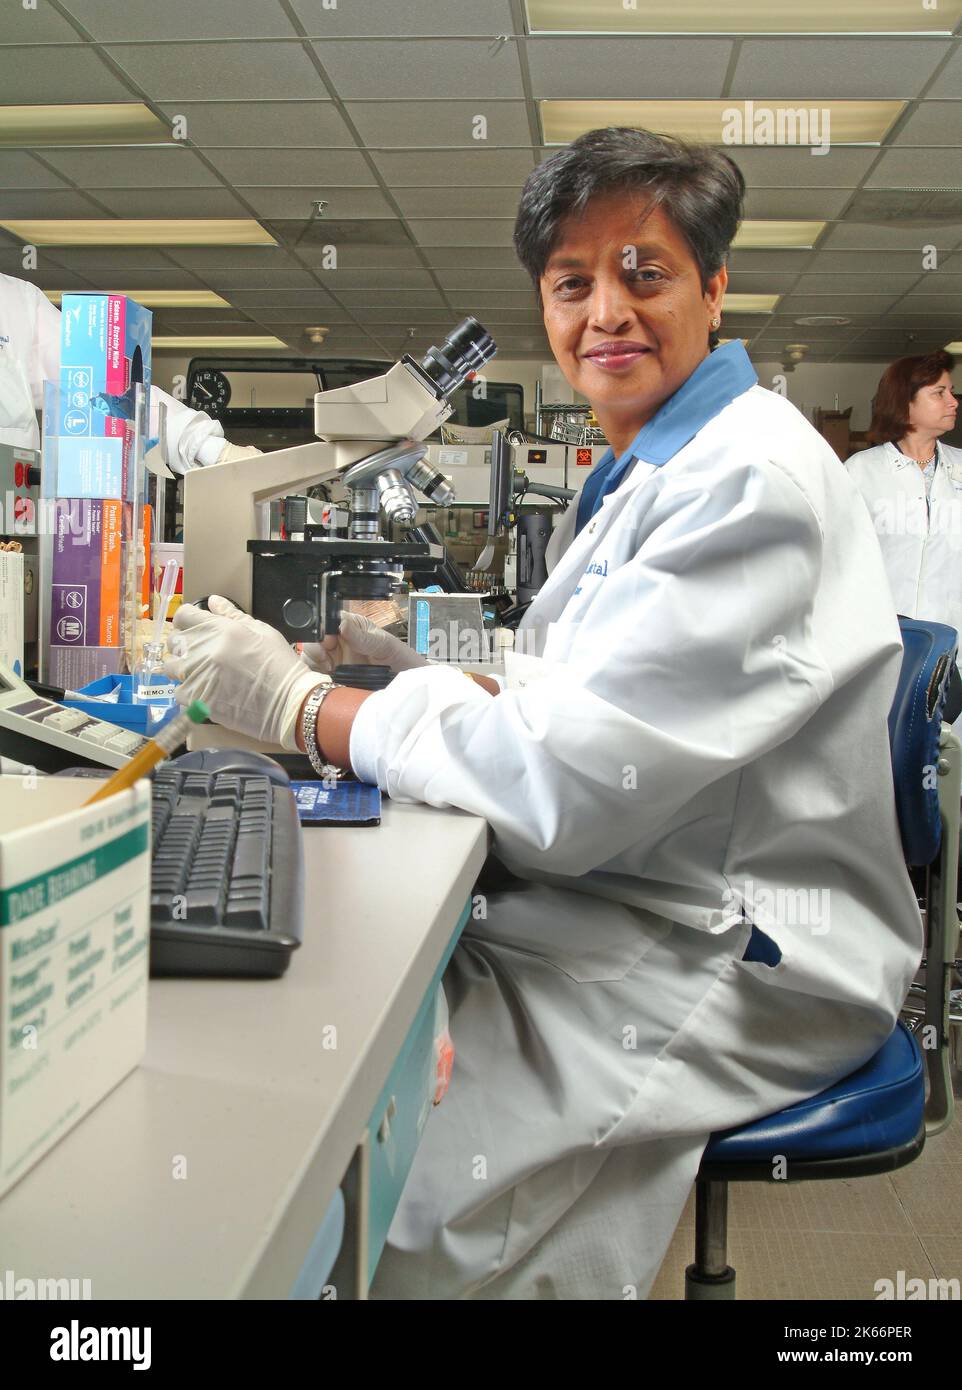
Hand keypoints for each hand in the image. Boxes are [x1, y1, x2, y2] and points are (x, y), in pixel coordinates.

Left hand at [165, 595, 323, 749]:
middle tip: (202, 654)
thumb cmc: (279, 664)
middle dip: (184, 645)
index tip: (195, 628)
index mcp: (218, 629)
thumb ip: (233, 615)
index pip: (184, 616)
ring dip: (183, 669)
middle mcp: (202, 650)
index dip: (188, 621)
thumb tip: (213, 601)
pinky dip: (189, 692)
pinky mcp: (196, 699)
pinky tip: (206, 692)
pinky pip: (178, 692)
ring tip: (202, 675)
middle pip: (174, 641)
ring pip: (172, 668)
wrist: (288, 702)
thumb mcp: (261, 631)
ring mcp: (196, 675)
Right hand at [301, 611, 428, 676]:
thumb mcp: (383, 644)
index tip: (328, 641)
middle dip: (315, 648)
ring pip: (309, 657)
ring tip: (329, 670)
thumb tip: (342, 625)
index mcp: (349, 626)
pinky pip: (313, 675)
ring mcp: (332, 659)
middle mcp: (338, 641)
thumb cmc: (398, 658)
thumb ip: (362, 636)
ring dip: (314, 663)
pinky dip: (313, 677)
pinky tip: (326, 679)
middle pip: (312, 639)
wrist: (406, 685)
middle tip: (327, 660)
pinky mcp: (331, 677)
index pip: (325, 621)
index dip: (322, 630)